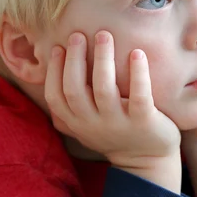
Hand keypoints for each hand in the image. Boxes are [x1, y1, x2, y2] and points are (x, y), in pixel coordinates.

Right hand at [45, 31, 180, 167]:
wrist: (147, 161)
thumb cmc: (114, 135)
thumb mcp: (85, 127)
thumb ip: (68, 109)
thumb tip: (49, 74)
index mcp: (77, 123)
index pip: (55, 97)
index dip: (54, 71)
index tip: (59, 47)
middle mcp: (94, 124)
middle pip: (75, 89)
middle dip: (74, 59)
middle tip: (79, 34)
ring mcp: (118, 123)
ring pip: (104, 89)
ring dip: (102, 59)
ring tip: (104, 35)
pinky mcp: (144, 121)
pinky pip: (139, 95)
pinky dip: (138, 73)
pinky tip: (137, 53)